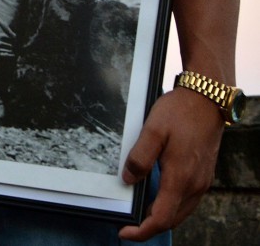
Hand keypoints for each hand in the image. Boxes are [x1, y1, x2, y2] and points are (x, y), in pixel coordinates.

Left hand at [117, 87, 224, 240]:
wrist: (207, 99)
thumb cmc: (180, 112)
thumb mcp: (153, 130)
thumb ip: (139, 156)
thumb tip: (129, 180)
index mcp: (181, 178)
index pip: (161, 217)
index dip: (142, 230)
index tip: (125, 232)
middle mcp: (195, 184)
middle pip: (172, 219)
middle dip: (150, 227)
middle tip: (128, 225)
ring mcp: (202, 180)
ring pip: (181, 211)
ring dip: (162, 217)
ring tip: (140, 214)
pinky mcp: (203, 174)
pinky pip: (187, 200)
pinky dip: (172, 206)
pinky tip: (159, 197)